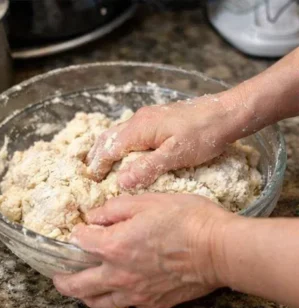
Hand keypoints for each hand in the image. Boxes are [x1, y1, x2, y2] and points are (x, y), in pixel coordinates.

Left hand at [54, 194, 231, 307]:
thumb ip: (116, 209)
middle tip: (57, 277)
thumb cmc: (189, 220)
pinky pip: (124, 305)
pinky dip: (115, 299)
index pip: (79, 243)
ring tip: (82, 289)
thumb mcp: (149, 201)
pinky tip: (117, 291)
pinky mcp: (151, 304)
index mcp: (113, 246)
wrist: (218, 251)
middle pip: (76, 286)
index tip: (79, 232)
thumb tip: (95, 217)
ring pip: (97, 303)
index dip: (76, 235)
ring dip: (84, 296)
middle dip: (62, 280)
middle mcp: (118, 275)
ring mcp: (134, 293)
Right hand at [87, 95, 237, 188]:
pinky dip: (120, 146)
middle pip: (108, 138)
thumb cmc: (204, 134)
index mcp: (139, 128)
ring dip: (107, 150)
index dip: (97, 167)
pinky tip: (125, 157)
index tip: (91, 184)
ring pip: (118, 134)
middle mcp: (139, 120)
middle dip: (96, 156)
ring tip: (101, 168)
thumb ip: (147, 168)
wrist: (229, 113)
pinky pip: (130, 134)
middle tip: (89, 176)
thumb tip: (120, 182)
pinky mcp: (158, 120)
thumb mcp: (175, 155)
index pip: (108, 148)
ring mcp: (148, 118)